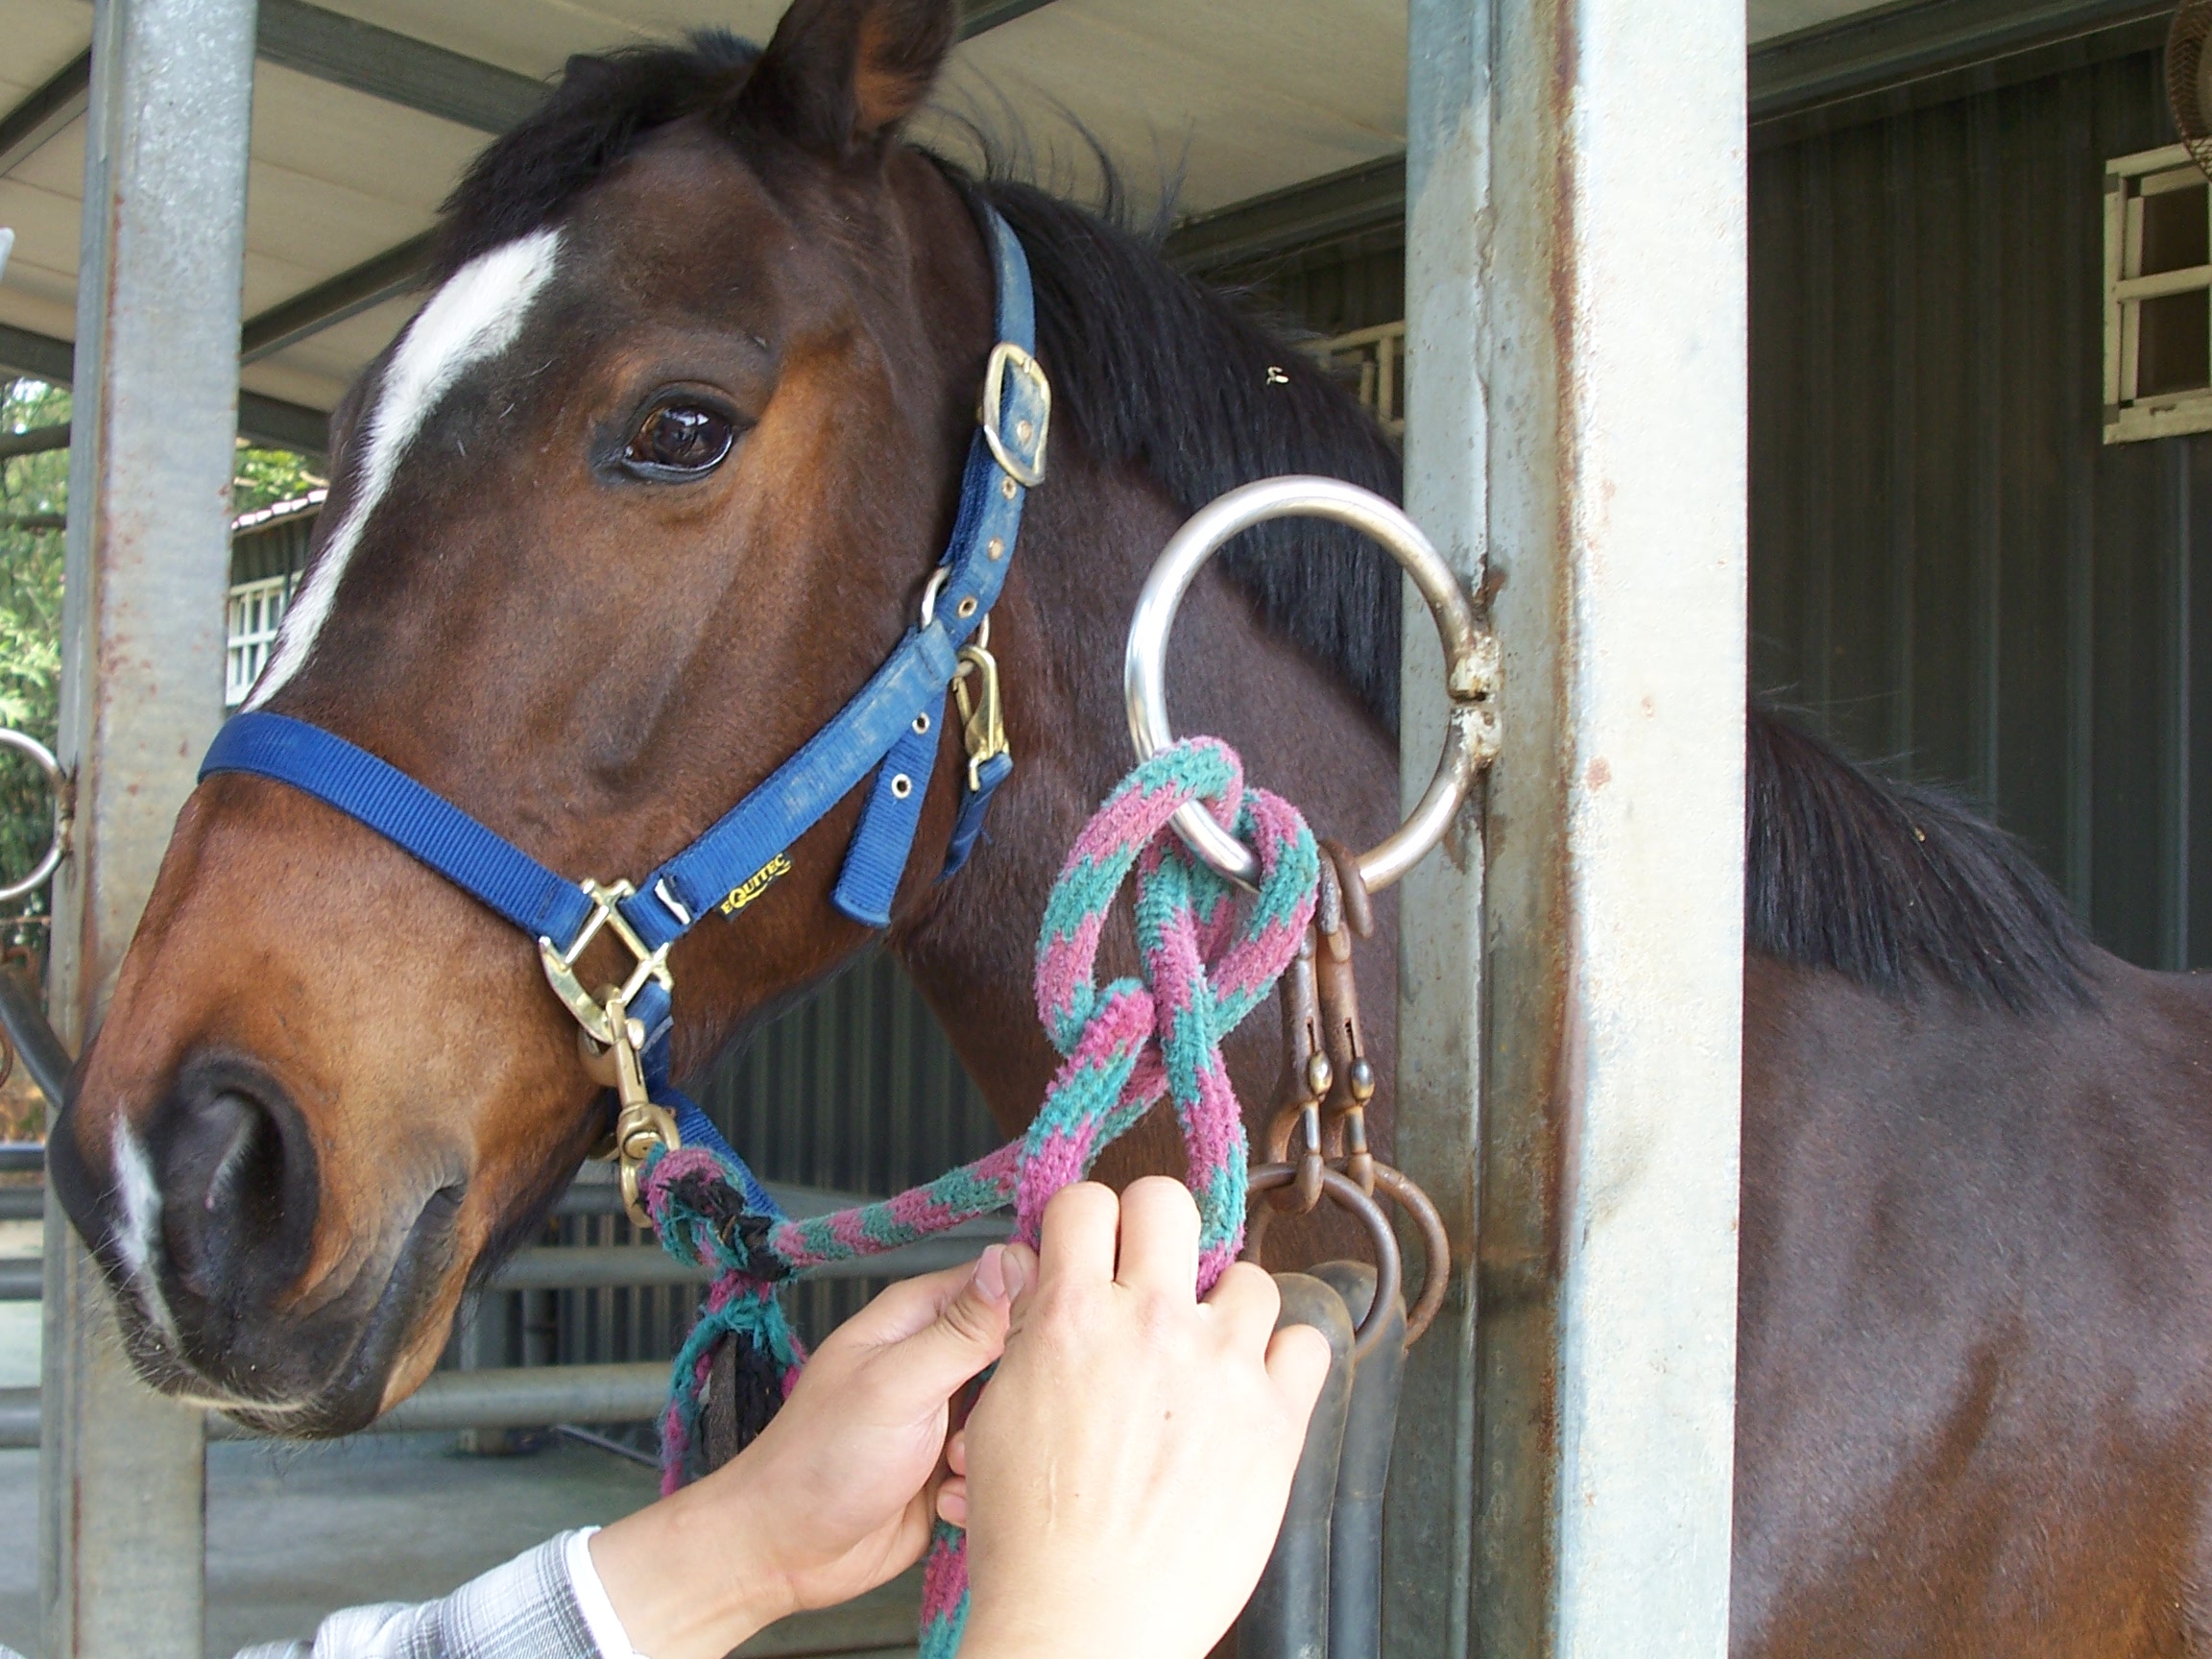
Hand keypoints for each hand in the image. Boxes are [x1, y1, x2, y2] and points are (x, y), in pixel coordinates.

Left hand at [590, 1248, 1013, 1658]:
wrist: (785, 1552)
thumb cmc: (821, 1460)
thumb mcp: (897, 1385)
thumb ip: (961, 1329)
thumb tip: (1011, 1261)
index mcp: (917, 1318)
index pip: (1001, 1278)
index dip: (1035, 1300)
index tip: (1057, 1336)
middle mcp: (936, 1358)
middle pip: (1017, 1348)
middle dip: (1020, 1388)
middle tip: (989, 1418)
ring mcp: (945, 1413)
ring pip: (1013, 1411)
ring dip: (998, 1444)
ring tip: (953, 1466)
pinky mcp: (952, 1466)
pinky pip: (998, 1463)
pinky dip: (982, 1485)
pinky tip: (948, 1502)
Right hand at [949, 1179, 1331, 1658]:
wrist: (1088, 1622)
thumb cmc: (1033, 1542)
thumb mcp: (999, 1417)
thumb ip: (1032, 1336)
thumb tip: (1044, 1284)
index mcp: (1071, 1318)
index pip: (1086, 1203)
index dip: (1086, 1222)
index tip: (1092, 1245)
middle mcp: (1150, 1325)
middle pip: (1167, 1201)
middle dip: (1153, 1227)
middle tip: (1150, 1270)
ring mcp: (1220, 1367)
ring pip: (1248, 1274)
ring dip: (1224, 1304)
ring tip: (1204, 1349)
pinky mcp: (1274, 1418)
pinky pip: (1305, 1345)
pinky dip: (1283, 1359)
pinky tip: (1252, 1385)